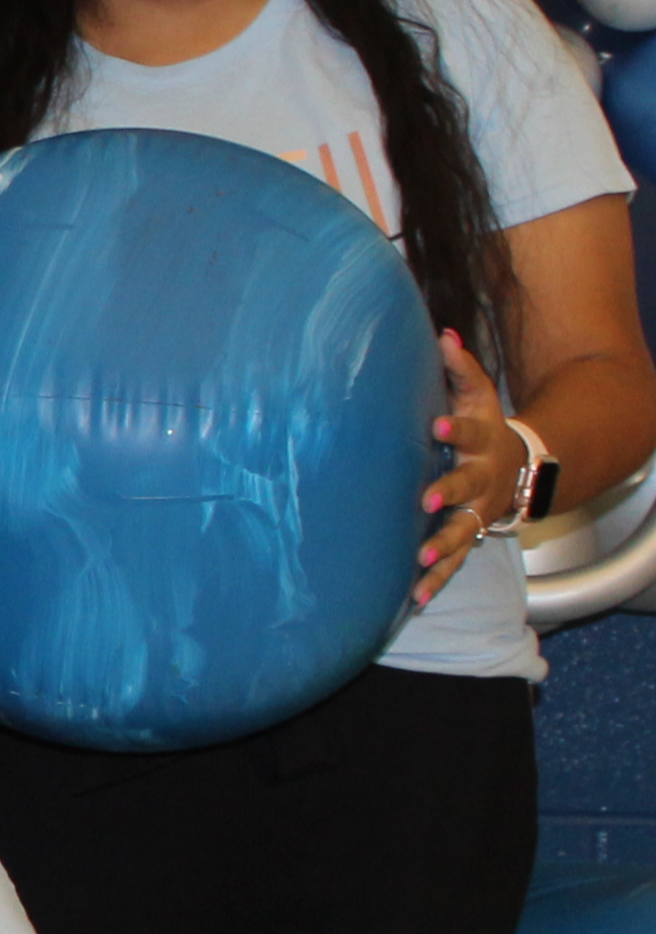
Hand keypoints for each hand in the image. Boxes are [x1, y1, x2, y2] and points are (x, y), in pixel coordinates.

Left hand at [418, 331, 527, 607]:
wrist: (517, 467)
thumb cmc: (482, 426)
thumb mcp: (476, 396)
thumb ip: (459, 368)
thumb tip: (442, 333)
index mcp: (482, 443)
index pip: (470, 433)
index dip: (456, 430)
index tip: (436, 427)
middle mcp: (481, 481)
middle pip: (466, 487)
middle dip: (448, 493)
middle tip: (426, 499)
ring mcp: (476, 512)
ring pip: (461, 532)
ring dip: (441, 547)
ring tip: (420, 560)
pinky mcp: (466, 536)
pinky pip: (453, 563)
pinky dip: (436, 580)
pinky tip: (416, 599)